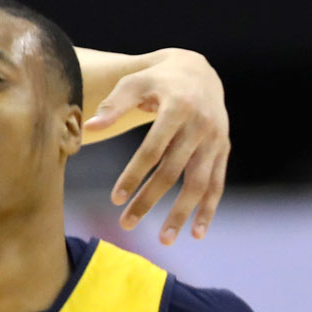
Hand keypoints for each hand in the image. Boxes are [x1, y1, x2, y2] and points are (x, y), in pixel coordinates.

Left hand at [85, 49, 228, 242]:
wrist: (198, 71)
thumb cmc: (156, 80)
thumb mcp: (134, 83)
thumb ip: (113, 105)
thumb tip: (89, 129)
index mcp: (178, 108)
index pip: (153, 149)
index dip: (134, 174)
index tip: (115, 198)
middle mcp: (201, 126)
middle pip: (174, 171)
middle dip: (150, 199)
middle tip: (125, 224)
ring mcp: (215, 140)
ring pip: (199, 183)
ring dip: (182, 213)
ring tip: (164, 240)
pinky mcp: (223, 150)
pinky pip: (217, 184)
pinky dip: (208, 209)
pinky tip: (196, 233)